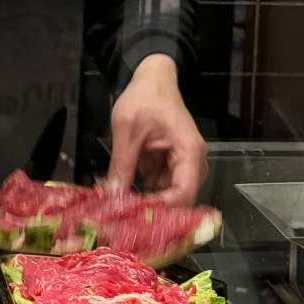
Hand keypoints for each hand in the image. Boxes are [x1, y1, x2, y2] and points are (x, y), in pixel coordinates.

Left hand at [107, 54, 207, 205]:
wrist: (153, 79)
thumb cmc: (144, 98)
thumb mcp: (127, 129)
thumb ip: (121, 164)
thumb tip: (112, 197)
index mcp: (189, 152)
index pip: (184, 193)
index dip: (163, 211)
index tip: (136, 219)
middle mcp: (192, 163)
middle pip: (179, 200)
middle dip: (154, 214)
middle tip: (125, 224)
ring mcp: (181, 166)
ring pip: (168, 198)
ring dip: (147, 207)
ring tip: (121, 218)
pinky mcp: (169, 166)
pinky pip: (160, 189)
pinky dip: (144, 197)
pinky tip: (125, 204)